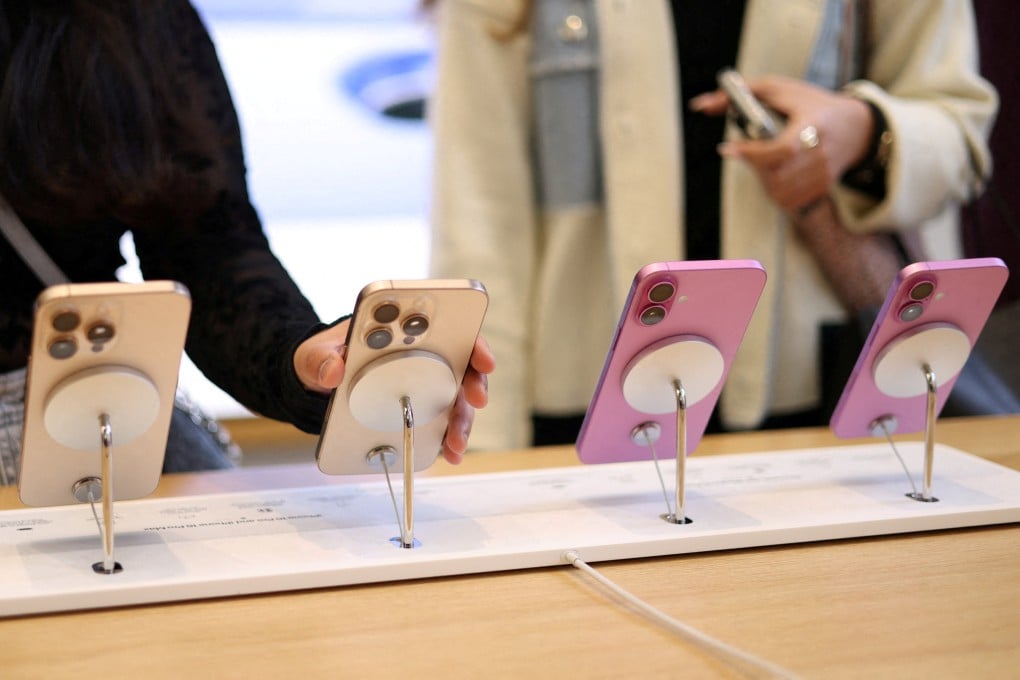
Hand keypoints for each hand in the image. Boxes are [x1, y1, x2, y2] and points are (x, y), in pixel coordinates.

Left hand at [293, 323, 494, 464]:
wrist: (321, 380)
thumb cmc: (327, 357)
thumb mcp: (316, 353)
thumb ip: (320, 359)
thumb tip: (333, 371)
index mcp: (405, 332)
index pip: (451, 329)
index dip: (472, 341)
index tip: (482, 358)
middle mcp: (424, 356)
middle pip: (463, 366)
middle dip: (475, 384)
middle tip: (477, 400)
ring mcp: (426, 385)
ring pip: (457, 399)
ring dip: (462, 420)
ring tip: (456, 442)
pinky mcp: (421, 410)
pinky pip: (441, 422)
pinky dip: (448, 438)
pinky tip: (449, 453)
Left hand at [690, 75, 873, 211]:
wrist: (856, 128)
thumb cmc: (810, 105)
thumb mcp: (778, 90)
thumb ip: (738, 95)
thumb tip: (700, 106)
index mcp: (814, 125)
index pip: (782, 149)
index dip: (752, 153)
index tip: (726, 148)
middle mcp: (821, 154)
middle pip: (776, 175)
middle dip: (753, 166)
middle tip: (744, 152)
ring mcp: (824, 175)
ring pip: (780, 192)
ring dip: (761, 179)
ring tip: (761, 162)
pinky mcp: (822, 189)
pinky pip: (789, 202)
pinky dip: (774, 191)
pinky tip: (774, 174)